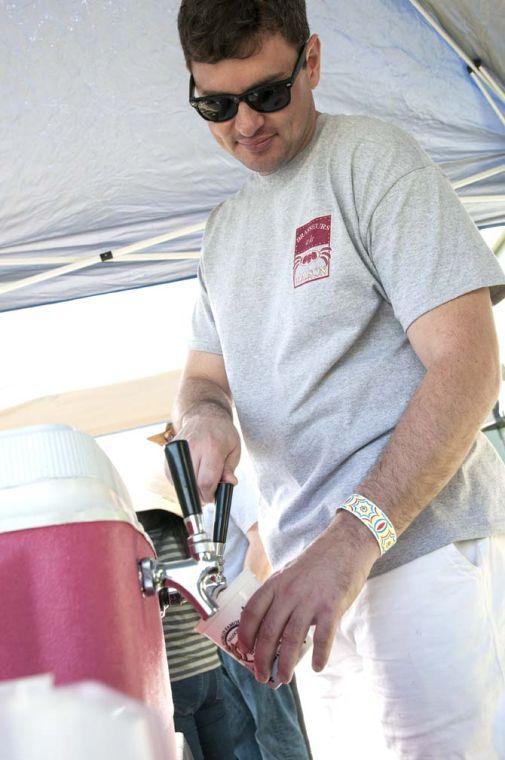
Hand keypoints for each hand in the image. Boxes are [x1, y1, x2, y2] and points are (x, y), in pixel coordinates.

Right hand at [173, 402, 240, 503]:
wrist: (204, 415)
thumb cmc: (222, 432)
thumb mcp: (234, 449)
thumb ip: (230, 468)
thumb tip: (228, 484)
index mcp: (212, 448)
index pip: (206, 481)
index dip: (209, 495)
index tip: (213, 497)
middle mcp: (193, 448)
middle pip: (193, 483)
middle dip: (201, 494)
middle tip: (208, 492)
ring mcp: (179, 449)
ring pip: (181, 480)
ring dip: (190, 487)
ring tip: (200, 481)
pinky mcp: (170, 451)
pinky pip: (171, 475)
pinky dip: (181, 480)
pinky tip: (192, 475)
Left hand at [237, 509, 379, 682]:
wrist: (346, 545)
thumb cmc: (318, 562)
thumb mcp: (290, 573)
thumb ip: (279, 595)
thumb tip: (270, 626)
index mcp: (276, 583)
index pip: (252, 612)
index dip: (245, 635)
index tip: (244, 651)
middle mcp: (289, 593)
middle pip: (268, 632)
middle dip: (262, 659)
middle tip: (262, 676)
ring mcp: (310, 601)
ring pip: (291, 641)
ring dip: (285, 664)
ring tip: (283, 678)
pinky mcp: (331, 607)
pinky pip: (322, 639)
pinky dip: (319, 656)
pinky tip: (316, 667)